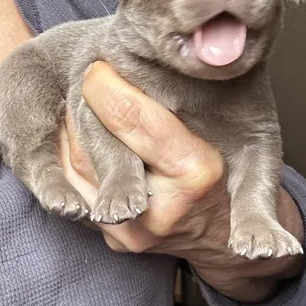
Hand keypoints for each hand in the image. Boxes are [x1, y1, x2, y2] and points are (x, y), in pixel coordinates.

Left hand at [58, 62, 305, 302]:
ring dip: (73, 130)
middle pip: (97, 144)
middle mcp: (162, 209)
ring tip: (79, 103)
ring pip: (78, 166)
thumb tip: (128, 62)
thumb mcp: (230, 129)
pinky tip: (77, 136)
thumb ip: (182, 99)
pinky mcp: (116, 243)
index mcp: (196, 173)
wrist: (230, 238)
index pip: (133, 118)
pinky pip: (76, 190)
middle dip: (85, 106)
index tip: (97, 67)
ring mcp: (134, 233)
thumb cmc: (233, 172)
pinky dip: (72, 158)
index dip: (107, 85)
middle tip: (84, 80)